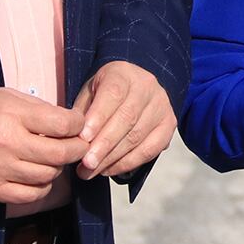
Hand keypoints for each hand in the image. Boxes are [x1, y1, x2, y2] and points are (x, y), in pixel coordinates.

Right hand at [0, 87, 88, 204]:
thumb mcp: (5, 97)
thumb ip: (38, 108)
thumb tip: (68, 123)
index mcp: (12, 115)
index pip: (63, 124)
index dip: (78, 124)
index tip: (77, 124)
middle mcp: (7, 144)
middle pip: (61, 153)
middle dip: (77, 148)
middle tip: (78, 144)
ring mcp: (0, 170)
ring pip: (48, 175)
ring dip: (57, 167)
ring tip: (52, 157)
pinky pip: (30, 195)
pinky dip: (41, 186)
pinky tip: (38, 176)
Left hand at [71, 61, 176, 178]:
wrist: (133, 89)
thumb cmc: (105, 93)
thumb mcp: (90, 92)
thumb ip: (82, 112)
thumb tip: (73, 139)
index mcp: (123, 73)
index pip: (113, 94)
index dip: (98, 118)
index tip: (83, 139)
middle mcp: (147, 86)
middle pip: (127, 118)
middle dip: (104, 145)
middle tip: (86, 164)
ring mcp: (161, 105)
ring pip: (137, 136)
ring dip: (112, 158)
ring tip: (91, 171)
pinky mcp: (169, 124)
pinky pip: (150, 149)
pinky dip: (128, 163)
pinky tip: (109, 169)